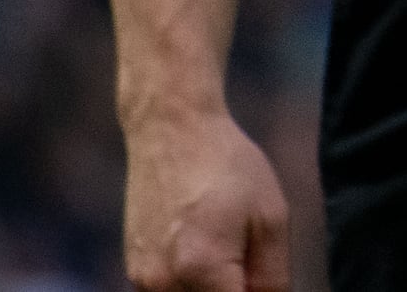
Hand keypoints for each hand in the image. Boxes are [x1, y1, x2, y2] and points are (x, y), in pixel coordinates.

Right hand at [119, 102, 289, 291]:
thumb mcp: (271, 217)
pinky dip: (191, 285)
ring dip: (212, 290)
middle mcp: (163, 283)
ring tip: (228, 249)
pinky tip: (206, 249)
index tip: (261, 279)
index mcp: (202, 270)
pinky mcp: (135, 271)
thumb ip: (272, 278)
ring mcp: (143, 280)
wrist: (172, 130)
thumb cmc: (228, 166)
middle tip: (248, 261)